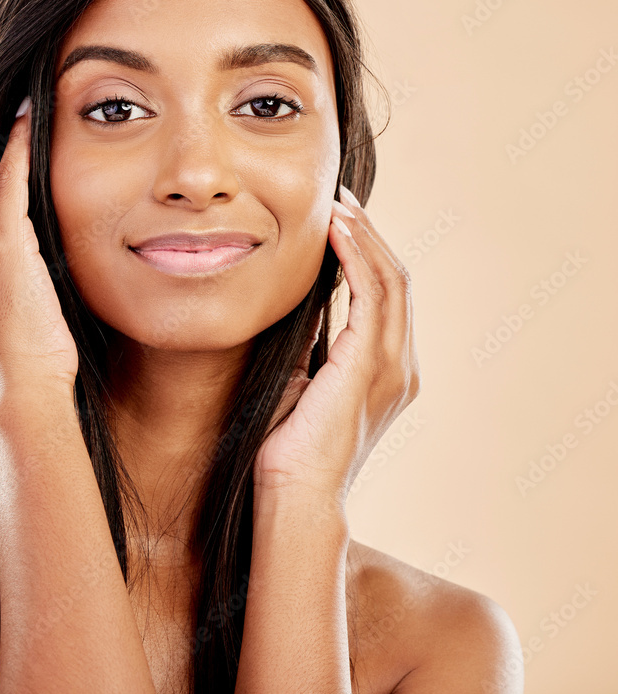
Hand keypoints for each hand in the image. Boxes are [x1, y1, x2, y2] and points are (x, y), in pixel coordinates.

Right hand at [0, 99, 79, 409]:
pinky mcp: (4, 248)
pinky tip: (31, 123)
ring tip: (16, 95)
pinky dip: (19, 148)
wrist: (20, 390)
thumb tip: (31, 242)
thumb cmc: (22, 355)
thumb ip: (6, 264)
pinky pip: (10, 182)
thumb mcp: (3, 301)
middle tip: (4, 93)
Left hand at [253, 185, 420, 506]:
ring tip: (337, 205)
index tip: (339, 221)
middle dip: (369, 234)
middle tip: (339, 198)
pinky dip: (355, 257)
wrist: (295, 495)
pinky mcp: (370, 365)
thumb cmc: (291, 448)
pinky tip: (334, 233)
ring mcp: (392, 366)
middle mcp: (401, 366)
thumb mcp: (305, 382)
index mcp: (388, 371)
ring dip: (363, 237)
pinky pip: (371, 294)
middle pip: (397, 279)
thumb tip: (297, 307)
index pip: (387, 296)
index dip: (368, 253)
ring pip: (391, 279)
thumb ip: (312, 345)